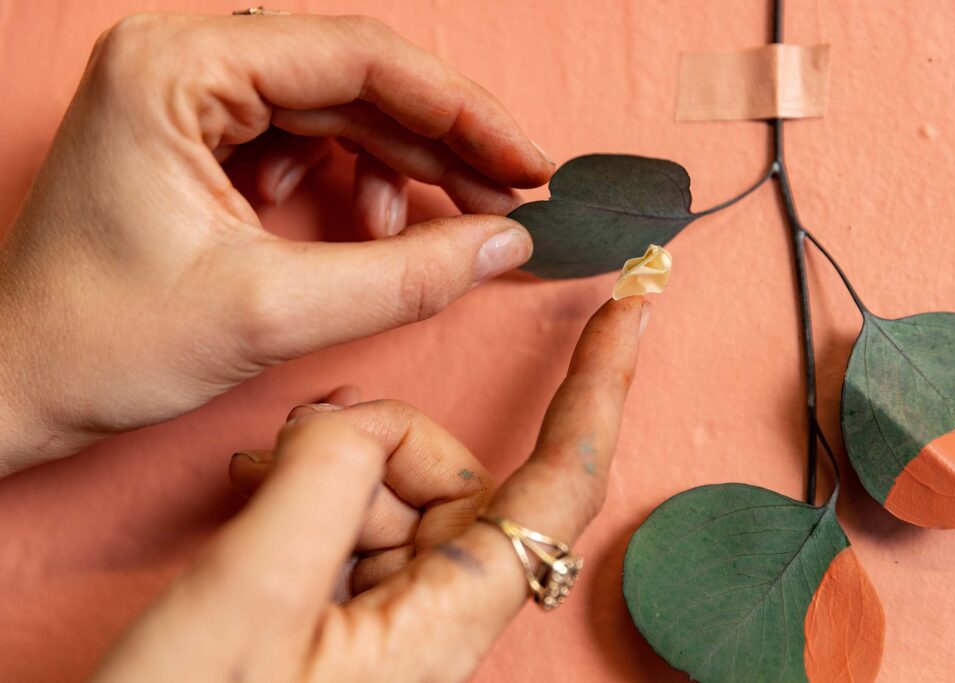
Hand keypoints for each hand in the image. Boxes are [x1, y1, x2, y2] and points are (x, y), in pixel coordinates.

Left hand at [0, 13, 551, 473]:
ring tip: (439, 228)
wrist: (15, 388)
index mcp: (175, 68)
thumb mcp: (269, 315)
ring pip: (338, 108)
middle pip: (354, 77)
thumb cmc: (100, 345)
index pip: (358, 58)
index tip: (527, 163)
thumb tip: (504, 244)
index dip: (461, 110)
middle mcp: (179, 60)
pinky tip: (365, 225)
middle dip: (441, 140)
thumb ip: (403, 278)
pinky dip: (354, 182)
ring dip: (403, 164)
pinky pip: (306, 139)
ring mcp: (187, 95)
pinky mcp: (198, 136)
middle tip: (508, 198)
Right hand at [88, 298, 648, 682]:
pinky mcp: (358, 621)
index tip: (631, 309)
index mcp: (447, 621)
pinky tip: (263, 497)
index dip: (600, 389)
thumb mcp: (251, 596)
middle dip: (380, 439)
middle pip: (455, 481)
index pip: (561, 484)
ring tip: (255, 483)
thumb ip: (325, 481)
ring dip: (331, 469)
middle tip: (290, 441)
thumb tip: (362, 420)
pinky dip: (315, 495)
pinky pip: (361, 527)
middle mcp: (440, 620)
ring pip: (400, 498)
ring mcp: (400, 621)